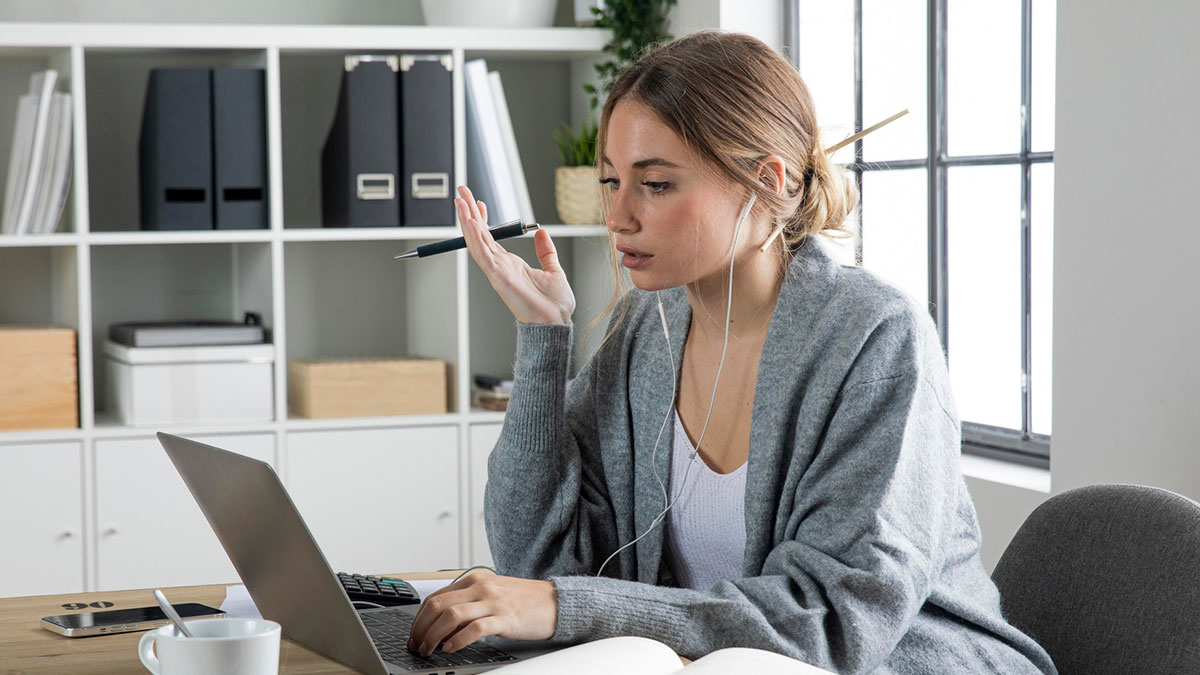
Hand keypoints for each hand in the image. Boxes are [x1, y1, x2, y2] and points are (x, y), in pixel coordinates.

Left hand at [406, 569, 557, 655]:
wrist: (555, 601)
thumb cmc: (524, 599)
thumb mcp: (491, 594)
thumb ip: (468, 603)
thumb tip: (440, 624)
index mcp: (474, 580)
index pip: (435, 597)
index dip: (419, 619)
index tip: (414, 634)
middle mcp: (481, 587)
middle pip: (438, 605)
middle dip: (421, 628)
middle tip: (417, 645)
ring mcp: (493, 601)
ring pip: (451, 615)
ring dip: (434, 636)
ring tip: (430, 649)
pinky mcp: (505, 618)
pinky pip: (475, 628)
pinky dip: (459, 640)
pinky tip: (451, 648)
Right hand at [455, 185, 575, 324]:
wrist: (556, 323)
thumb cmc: (554, 306)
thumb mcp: (554, 270)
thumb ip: (547, 252)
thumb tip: (542, 233)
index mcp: (512, 265)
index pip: (491, 238)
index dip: (484, 219)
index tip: (479, 202)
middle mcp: (501, 266)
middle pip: (480, 235)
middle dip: (470, 213)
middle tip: (462, 192)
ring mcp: (497, 271)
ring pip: (477, 242)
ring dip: (468, 221)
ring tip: (460, 202)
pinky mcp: (498, 277)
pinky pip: (483, 255)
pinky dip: (476, 239)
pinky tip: (471, 223)